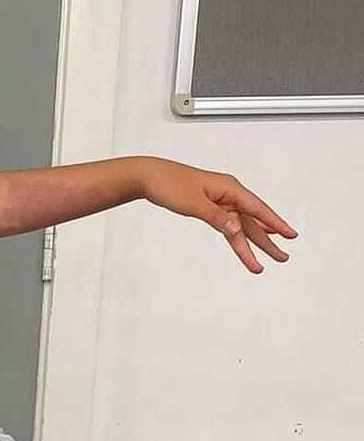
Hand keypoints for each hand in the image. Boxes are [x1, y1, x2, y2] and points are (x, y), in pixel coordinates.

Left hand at [136, 157, 296, 273]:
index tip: (290, 235)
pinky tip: (247, 241)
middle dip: (268, 241)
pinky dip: (237, 235)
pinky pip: (228, 224)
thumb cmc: (170, 185)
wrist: (150, 178)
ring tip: (264, 262)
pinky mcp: (210, 207)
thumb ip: (216, 217)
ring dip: (252, 244)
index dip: (275, 223)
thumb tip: (236, 229)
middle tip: (283, 257)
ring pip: (241, 226)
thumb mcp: (193, 203)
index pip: (258, 209)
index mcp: (230, 189)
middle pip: (253, 221)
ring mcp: (220, 201)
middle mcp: (229, 194)